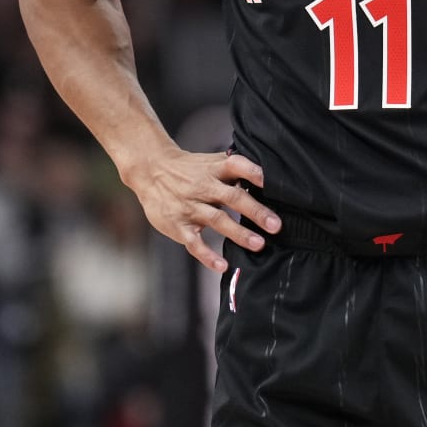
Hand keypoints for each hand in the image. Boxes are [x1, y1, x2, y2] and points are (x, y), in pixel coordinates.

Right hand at [122, 148, 280, 272]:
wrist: (150, 170)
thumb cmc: (189, 169)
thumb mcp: (210, 161)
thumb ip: (234, 169)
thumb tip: (267, 178)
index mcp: (214, 169)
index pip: (236, 165)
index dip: (253, 172)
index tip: (269, 182)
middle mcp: (204, 187)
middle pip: (232, 197)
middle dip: (255, 211)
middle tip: (276, 225)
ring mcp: (190, 207)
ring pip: (217, 220)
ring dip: (239, 233)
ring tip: (259, 244)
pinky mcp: (178, 225)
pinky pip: (194, 243)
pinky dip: (208, 255)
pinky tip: (222, 265)